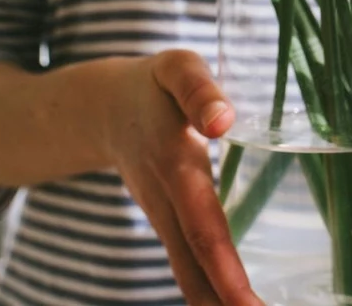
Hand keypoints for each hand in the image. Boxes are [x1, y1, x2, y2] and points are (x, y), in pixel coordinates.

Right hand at [103, 49, 261, 305]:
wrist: (103, 107)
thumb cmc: (153, 84)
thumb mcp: (176, 68)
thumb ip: (198, 89)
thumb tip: (222, 121)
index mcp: (177, 166)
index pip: (204, 228)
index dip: (225, 270)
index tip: (248, 305)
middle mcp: (168, 202)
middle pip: (196, 266)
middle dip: (224, 303)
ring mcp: (165, 218)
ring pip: (190, 273)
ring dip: (217, 304)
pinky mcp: (170, 223)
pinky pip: (190, 265)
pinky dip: (211, 293)